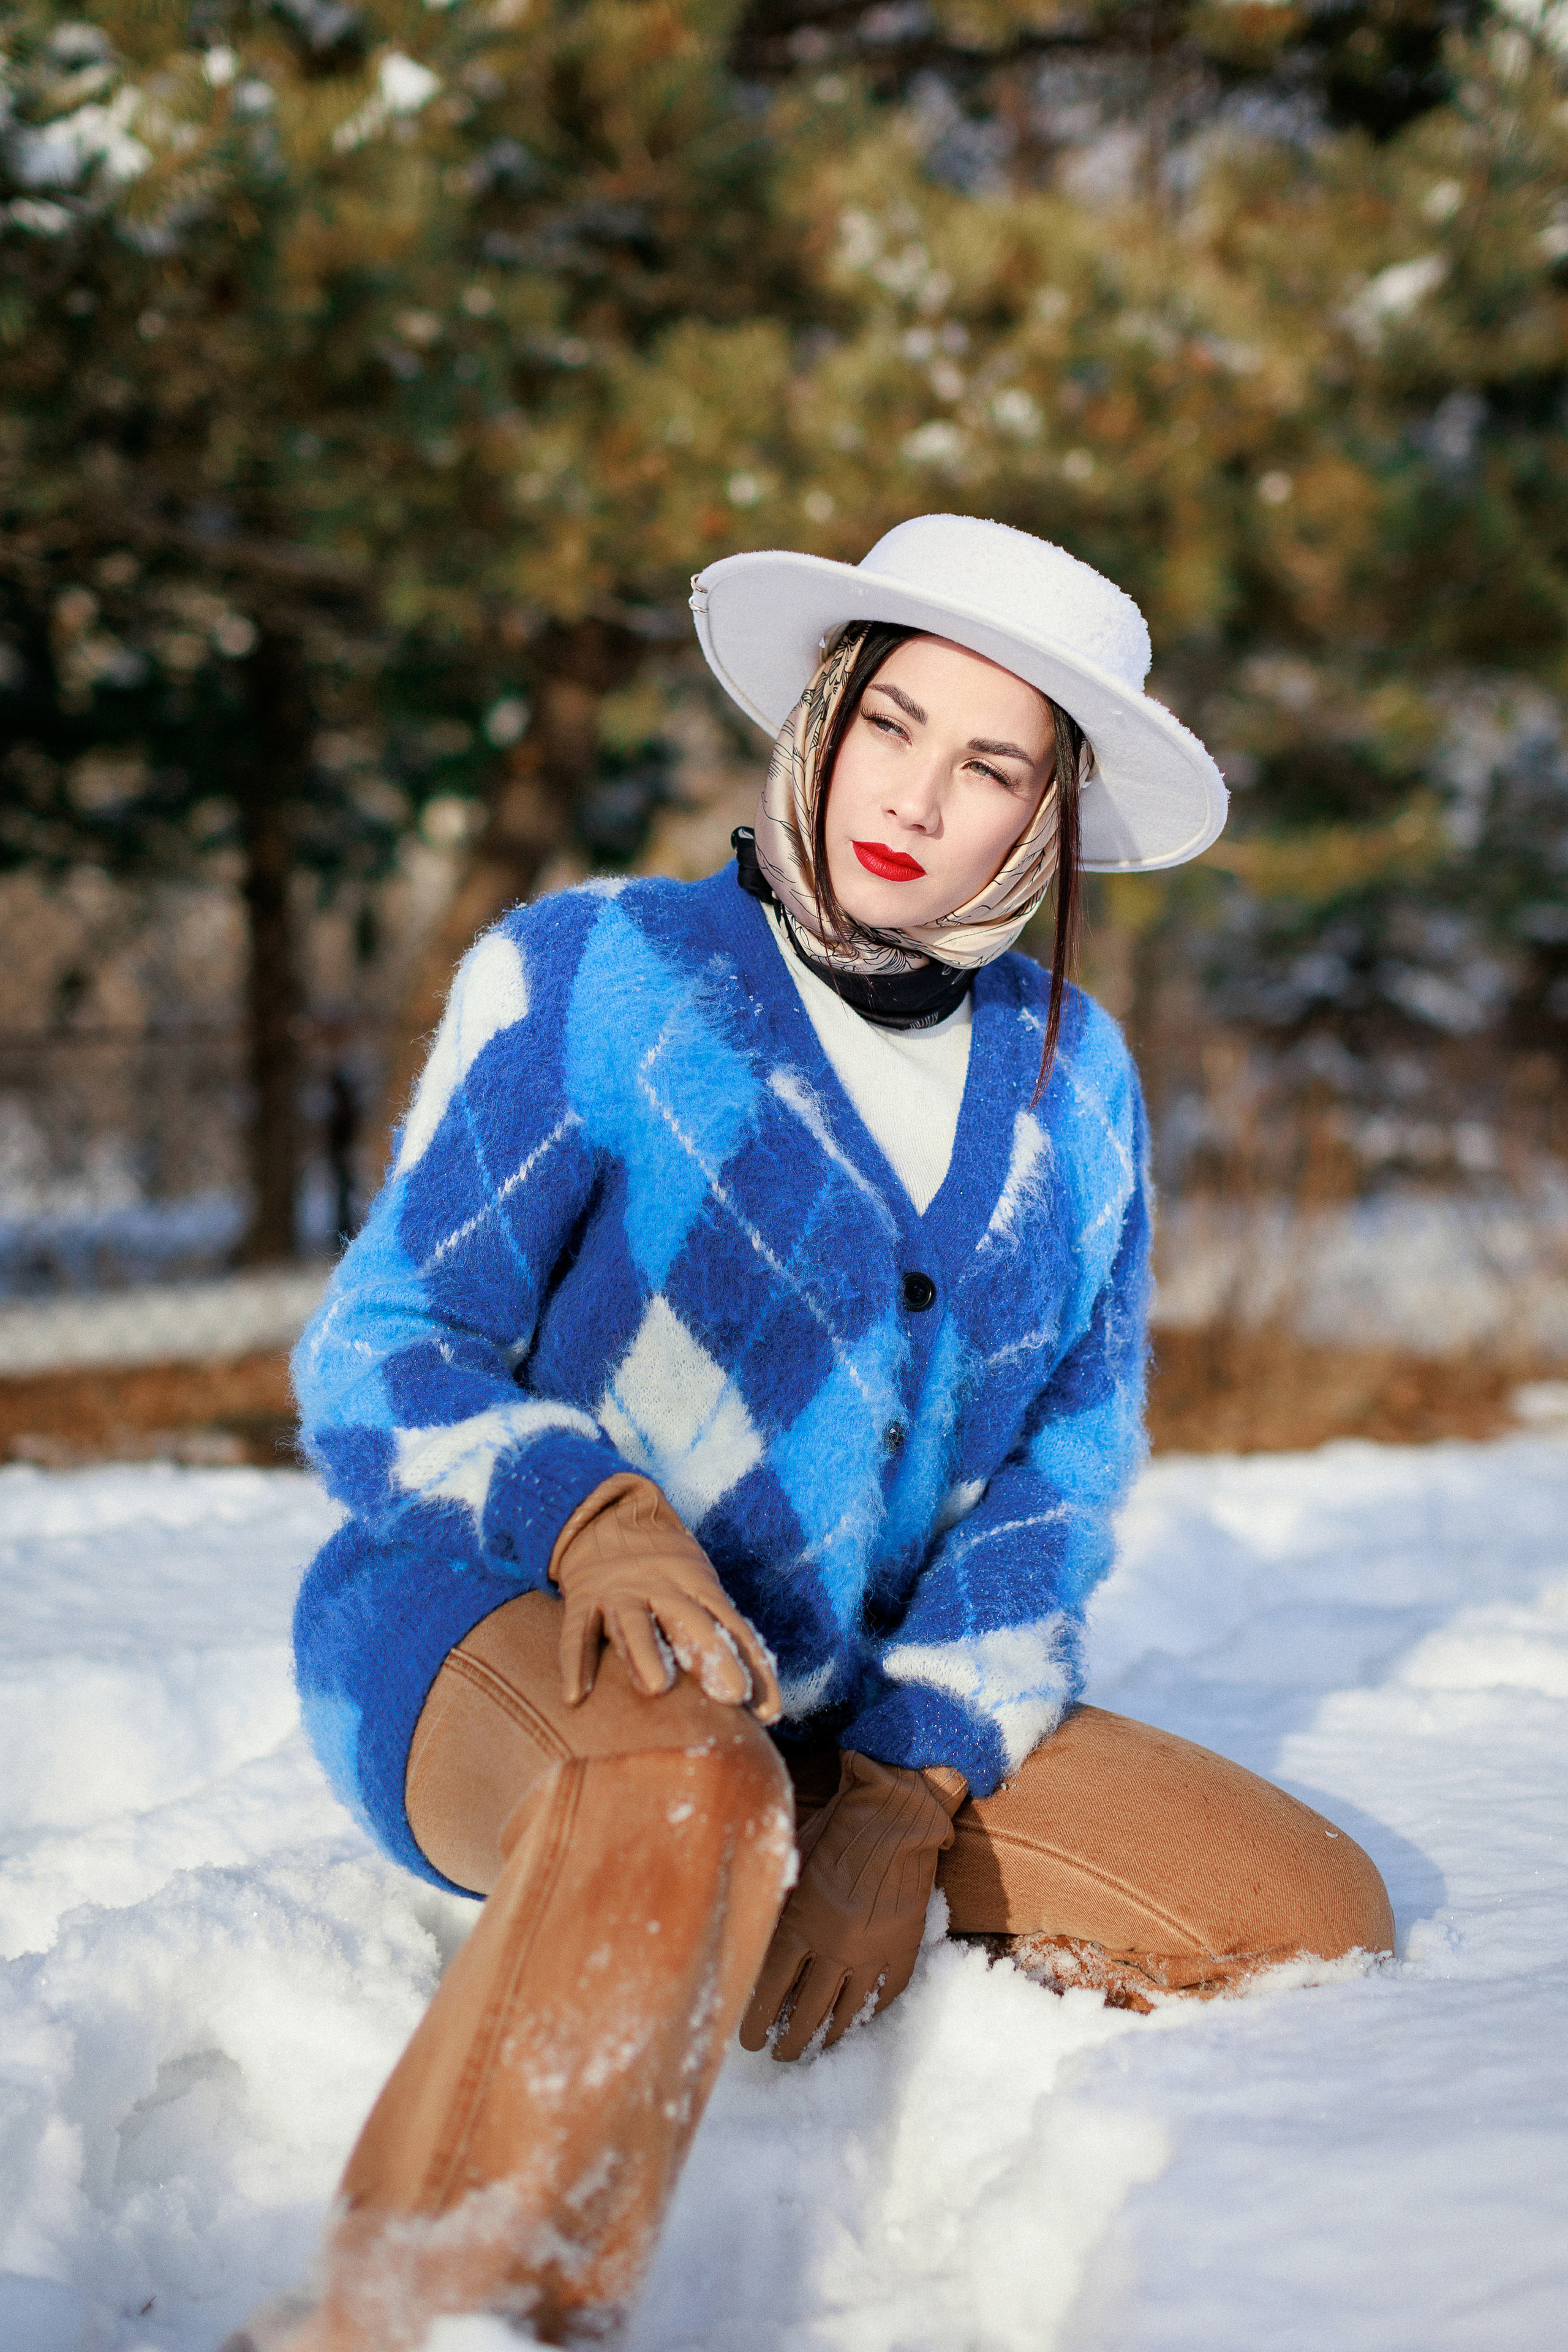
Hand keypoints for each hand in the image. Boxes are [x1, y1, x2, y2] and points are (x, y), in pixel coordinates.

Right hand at [549, 1473, 781, 1720]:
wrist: (607, 1517)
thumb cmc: (665, 1572)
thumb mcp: (699, 1589)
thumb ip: (721, 1636)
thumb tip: (761, 1702)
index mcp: (697, 1585)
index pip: (730, 1626)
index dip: (752, 1664)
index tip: (770, 1710)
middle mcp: (661, 1587)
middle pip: (689, 1620)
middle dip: (711, 1655)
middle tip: (732, 1694)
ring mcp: (619, 1593)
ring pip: (633, 1622)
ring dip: (645, 1652)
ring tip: (656, 1686)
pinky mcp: (583, 1600)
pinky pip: (578, 1633)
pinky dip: (576, 1661)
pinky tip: (576, 1695)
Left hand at [740, 1749, 966, 2059]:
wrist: (894, 1813)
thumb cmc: (836, 1829)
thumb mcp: (792, 1862)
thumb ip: (776, 1901)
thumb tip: (755, 1929)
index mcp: (800, 1926)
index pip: (771, 1988)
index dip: (759, 2019)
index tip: (751, 2038)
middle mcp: (834, 1947)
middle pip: (807, 2010)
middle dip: (790, 2039)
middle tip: (779, 2054)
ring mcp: (872, 1950)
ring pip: (847, 2010)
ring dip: (829, 2034)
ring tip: (817, 2047)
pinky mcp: (903, 1945)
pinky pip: (887, 1991)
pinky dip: (873, 2009)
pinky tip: (861, 2018)